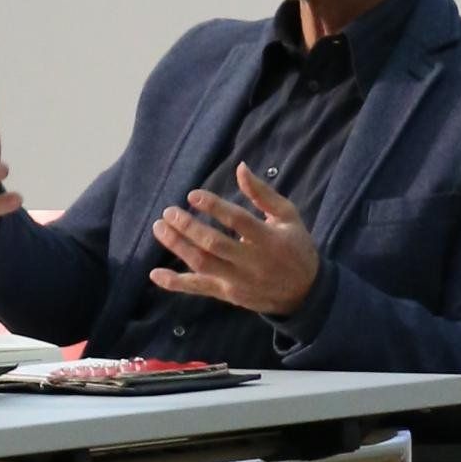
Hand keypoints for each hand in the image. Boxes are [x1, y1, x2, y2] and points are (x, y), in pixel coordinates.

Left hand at [149, 161, 317, 319]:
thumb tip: (240, 167)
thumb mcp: (288, 217)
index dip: (213, 207)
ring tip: (159, 228)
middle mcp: (252, 262)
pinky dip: (175, 283)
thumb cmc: (296, 247)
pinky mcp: (228, 294)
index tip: (192, 195)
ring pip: (202, 264)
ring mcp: (238, 281)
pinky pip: (199, 288)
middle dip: (188, 227)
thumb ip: (263, 194)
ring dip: (177, 246)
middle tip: (169, 211)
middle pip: (214, 244)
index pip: (237, 221)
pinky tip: (155, 274)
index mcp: (268, 239)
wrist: (305, 294)